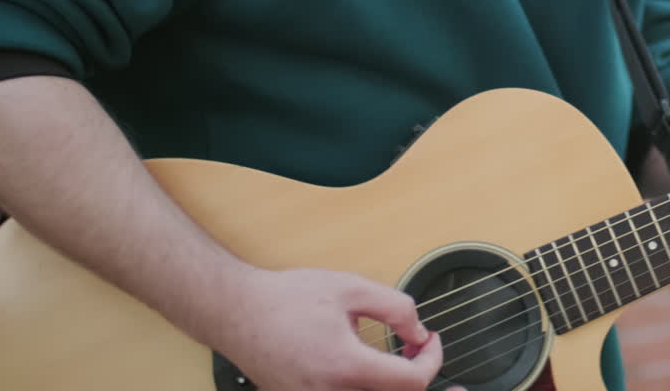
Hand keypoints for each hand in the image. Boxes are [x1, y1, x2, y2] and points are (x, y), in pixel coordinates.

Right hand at [215, 267, 461, 390]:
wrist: (237, 313)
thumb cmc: (287, 299)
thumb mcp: (351, 288)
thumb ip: (395, 307)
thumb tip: (419, 333)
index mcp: (345, 367)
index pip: (411, 383)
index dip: (432, 361)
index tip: (429, 339)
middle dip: (421, 382)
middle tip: (433, 367)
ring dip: (396, 388)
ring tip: (407, 366)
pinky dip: (371, 389)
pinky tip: (380, 375)